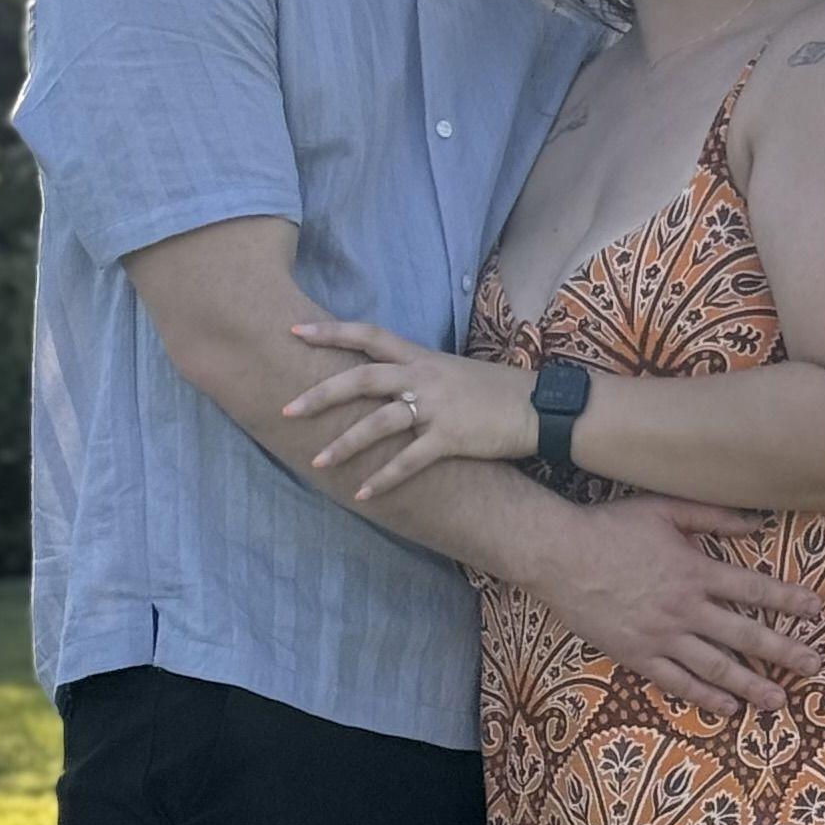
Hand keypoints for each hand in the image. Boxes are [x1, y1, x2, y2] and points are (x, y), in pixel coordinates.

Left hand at [281, 314, 540, 502]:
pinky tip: (363, 494)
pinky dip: (385, 478)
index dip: (331, 332)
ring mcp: (438, 407)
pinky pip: (410, 461)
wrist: (538, 407)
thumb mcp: (452, 372)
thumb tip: (385, 384)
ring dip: (345, 444)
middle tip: (286, 409)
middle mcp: (424, 377)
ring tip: (318, 463)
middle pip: (362, 378)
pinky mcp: (452, 438)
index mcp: (421, 357)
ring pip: (380, 423)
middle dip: (321, 394)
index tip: (294, 331)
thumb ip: (417, 375)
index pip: (369, 335)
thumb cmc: (494, 391)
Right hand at [531, 494, 824, 717]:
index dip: (789, 600)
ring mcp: (661, 637)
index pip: (755, 589)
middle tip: (815, 666)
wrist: (558, 556)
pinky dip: (704, 697)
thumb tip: (757, 523)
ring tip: (779, 701)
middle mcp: (685, 609)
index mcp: (695, 571)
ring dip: (752, 685)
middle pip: (746, 634)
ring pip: (717, 667)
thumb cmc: (610, 528)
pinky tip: (727, 707)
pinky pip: (677, 682)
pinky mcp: (637, 656)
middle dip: (785, 651)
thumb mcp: (664, 509)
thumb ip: (713, 515)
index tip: (816, 611)